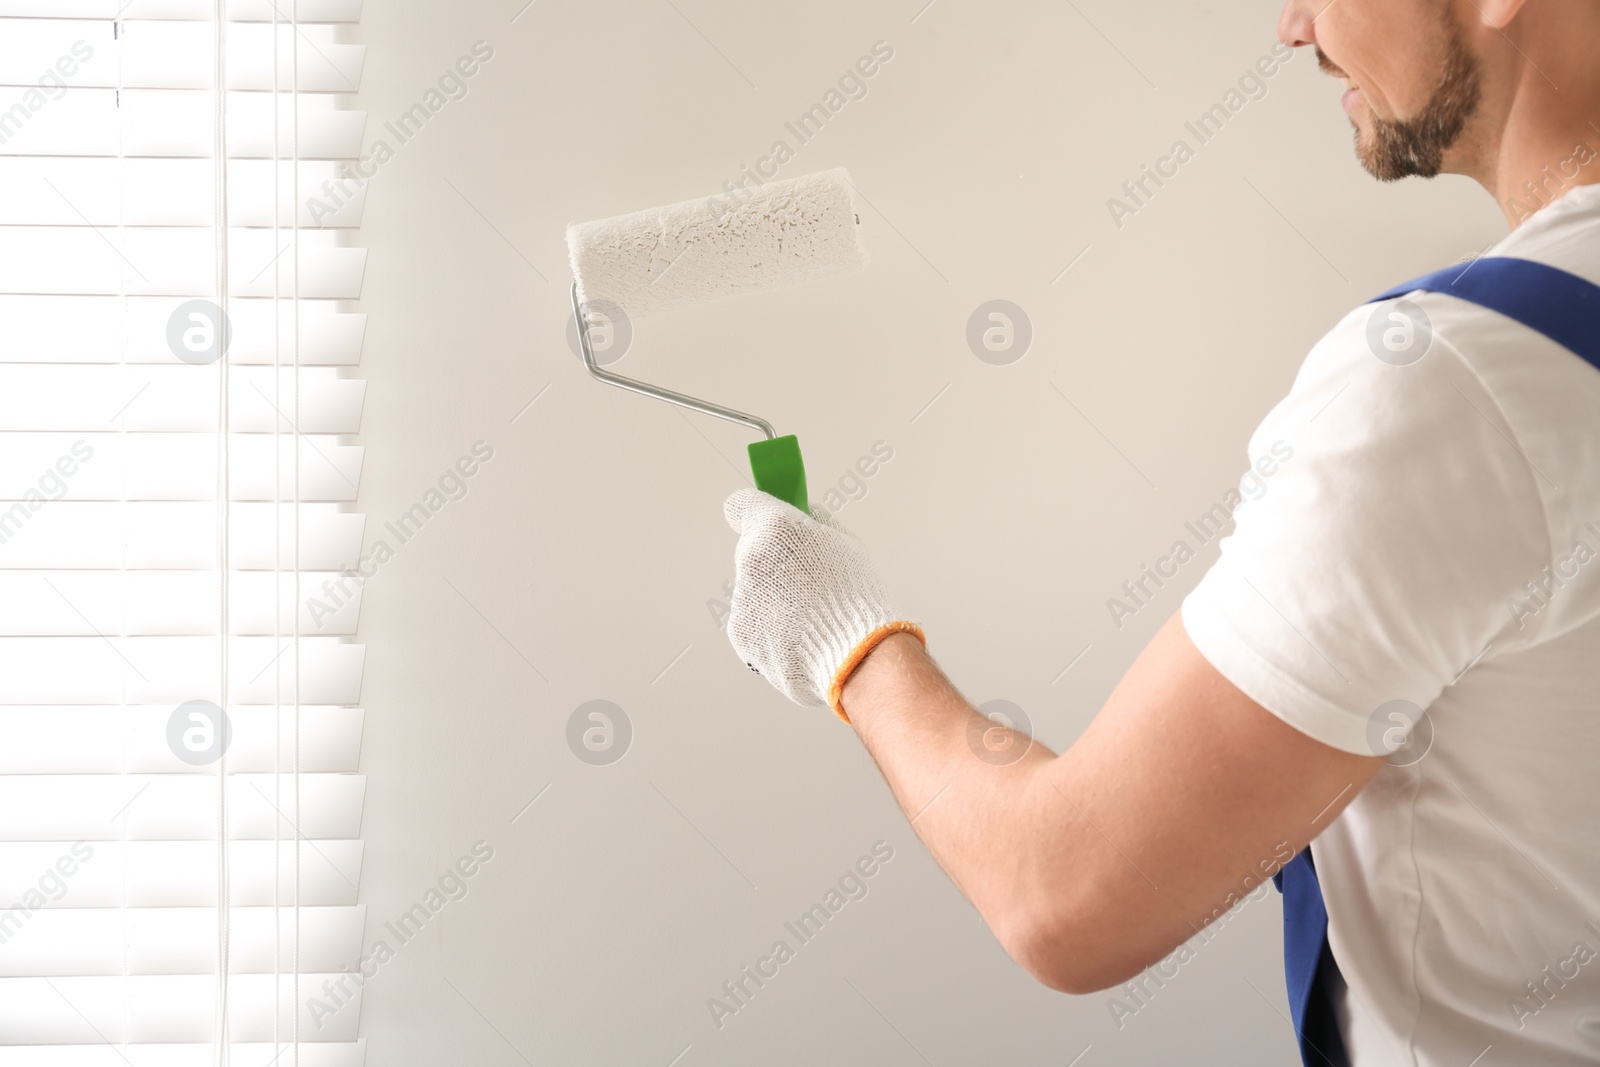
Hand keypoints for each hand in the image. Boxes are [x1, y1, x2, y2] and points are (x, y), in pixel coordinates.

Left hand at [722, 488, 922, 718]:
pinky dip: (771, 627)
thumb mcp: (847, 544)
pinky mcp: (741, 633)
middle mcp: (750, 560)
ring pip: (753, 590)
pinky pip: (753, 622)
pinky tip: (799, 634)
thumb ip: (815, 525)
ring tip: (809, 615)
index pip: (742, 505)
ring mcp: (741, 599)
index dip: (756, 512)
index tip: (765, 519)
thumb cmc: (856, 599)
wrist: (854, 655)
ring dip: (773, 598)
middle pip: (751, 551)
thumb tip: (803, 519)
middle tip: (805, 578)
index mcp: (775, 529)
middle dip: (772, 560)